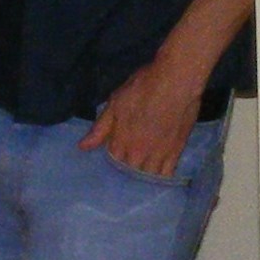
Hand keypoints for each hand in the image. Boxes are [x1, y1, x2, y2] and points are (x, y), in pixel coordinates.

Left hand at [79, 58, 201, 178]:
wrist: (175, 83)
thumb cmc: (142, 88)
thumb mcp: (115, 104)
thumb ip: (100, 128)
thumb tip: (83, 147)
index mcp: (121, 141)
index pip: (113, 159)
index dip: (113, 156)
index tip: (115, 151)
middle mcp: (139, 152)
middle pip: (130, 170)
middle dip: (127, 167)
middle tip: (129, 160)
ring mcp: (159, 154)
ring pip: (148, 175)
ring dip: (143, 174)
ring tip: (142, 168)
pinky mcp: (177, 151)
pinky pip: (168, 173)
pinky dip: (162, 176)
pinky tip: (159, 174)